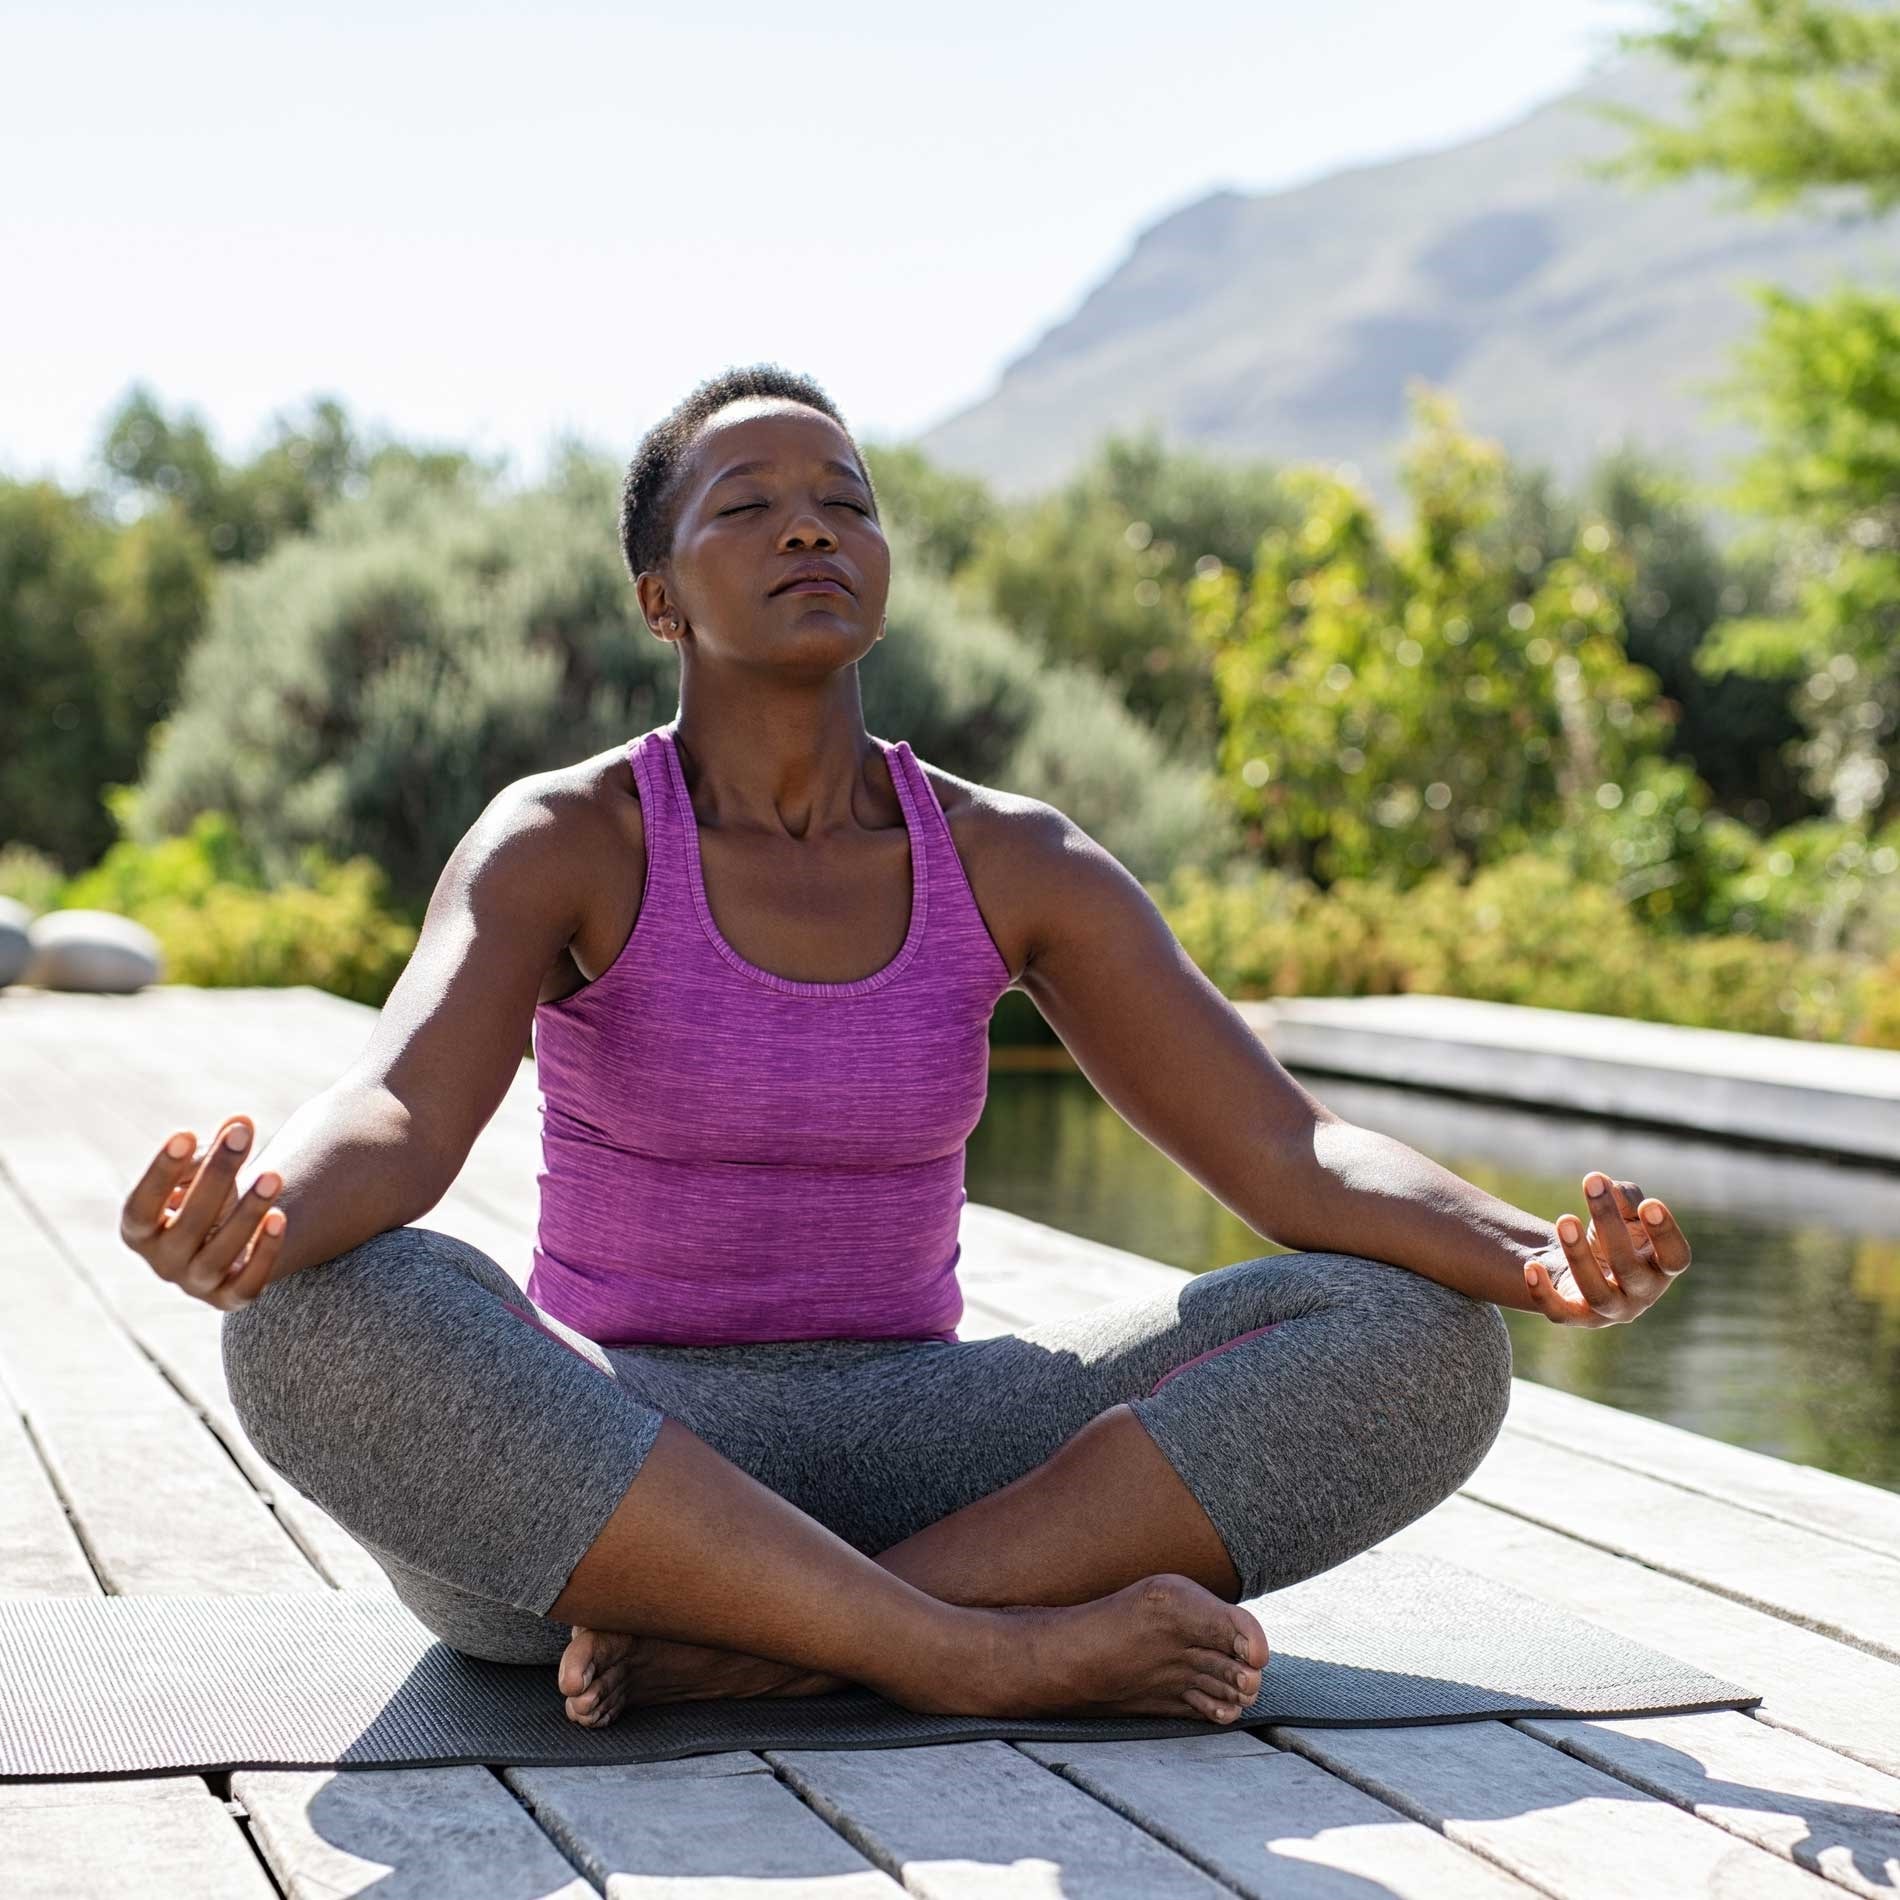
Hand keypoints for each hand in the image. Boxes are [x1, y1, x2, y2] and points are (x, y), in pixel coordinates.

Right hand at [118, 1113, 287, 1310]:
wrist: (234, 1237)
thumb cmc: (209, 1193)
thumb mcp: (203, 1170)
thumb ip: (215, 1147)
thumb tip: (241, 1123)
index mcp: (140, 1231)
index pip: (141, 1207)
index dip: (160, 1172)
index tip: (185, 1134)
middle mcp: (162, 1263)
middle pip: (187, 1224)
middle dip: (216, 1176)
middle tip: (241, 1135)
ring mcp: (196, 1285)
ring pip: (219, 1253)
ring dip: (247, 1213)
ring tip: (273, 1175)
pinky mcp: (231, 1299)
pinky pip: (248, 1283)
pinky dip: (264, 1251)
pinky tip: (279, 1217)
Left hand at [1520, 1171, 1691, 1327]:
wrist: (1589, 1269)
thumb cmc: (1616, 1236)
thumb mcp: (1625, 1215)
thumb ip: (1624, 1197)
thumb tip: (1606, 1186)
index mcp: (1662, 1267)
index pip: (1675, 1257)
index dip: (1666, 1234)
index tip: (1649, 1204)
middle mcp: (1643, 1294)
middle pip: (1629, 1268)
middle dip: (1610, 1228)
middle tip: (1592, 1187)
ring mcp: (1612, 1310)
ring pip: (1596, 1291)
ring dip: (1578, 1255)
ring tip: (1565, 1219)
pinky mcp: (1579, 1318)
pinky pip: (1561, 1313)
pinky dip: (1543, 1292)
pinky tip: (1531, 1266)